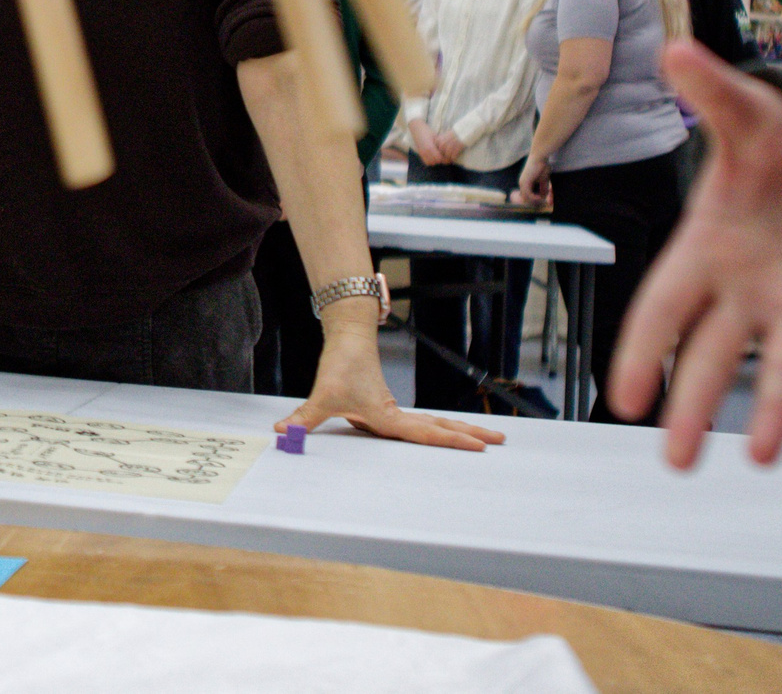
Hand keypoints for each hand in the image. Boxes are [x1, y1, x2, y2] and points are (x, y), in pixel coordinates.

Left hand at [282, 308, 503, 451]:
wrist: (348, 336)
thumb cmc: (339, 365)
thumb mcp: (322, 396)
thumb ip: (303, 419)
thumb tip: (282, 433)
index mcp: (388, 417)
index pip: (426, 434)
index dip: (452, 441)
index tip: (478, 446)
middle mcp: (396, 415)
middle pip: (440, 428)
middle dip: (470, 435)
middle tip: (499, 441)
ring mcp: (394, 410)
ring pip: (434, 423)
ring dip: (459, 429)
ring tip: (486, 437)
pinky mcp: (388, 405)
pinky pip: (421, 422)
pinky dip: (440, 428)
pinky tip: (447, 433)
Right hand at [412, 120, 458, 166]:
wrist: (416, 129)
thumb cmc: (427, 131)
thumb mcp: (436, 137)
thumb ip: (441, 145)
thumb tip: (448, 151)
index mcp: (430, 147)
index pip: (440, 158)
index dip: (445, 158)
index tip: (448, 155)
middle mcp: (425, 152)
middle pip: (436, 161)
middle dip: (442, 160)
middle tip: (445, 156)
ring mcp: (422, 153)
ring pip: (431, 163)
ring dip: (436, 161)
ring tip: (440, 157)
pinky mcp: (420, 154)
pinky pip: (427, 162)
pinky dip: (431, 161)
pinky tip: (434, 157)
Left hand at [517, 153, 551, 203]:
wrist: (539, 157)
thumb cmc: (542, 165)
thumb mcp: (544, 179)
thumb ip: (543, 188)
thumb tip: (544, 196)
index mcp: (526, 183)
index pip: (528, 196)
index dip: (535, 200)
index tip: (544, 202)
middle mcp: (522, 184)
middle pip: (527, 199)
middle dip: (536, 202)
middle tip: (545, 203)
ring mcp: (522, 183)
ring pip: (527, 198)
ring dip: (536, 201)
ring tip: (544, 201)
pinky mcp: (525, 182)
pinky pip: (528, 195)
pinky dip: (534, 198)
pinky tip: (541, 198)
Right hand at [612, 41, 781, 468]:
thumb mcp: (751, 115)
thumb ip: (714, 91)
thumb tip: (676, 50)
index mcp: (705, 250)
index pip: (663, 307)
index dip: (640, 353)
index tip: (623, 401)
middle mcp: (745, 291)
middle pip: (709, 355)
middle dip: (691, 406)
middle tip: (675, 459)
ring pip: (781, 368)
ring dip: (776, 411)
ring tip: (766, 456)